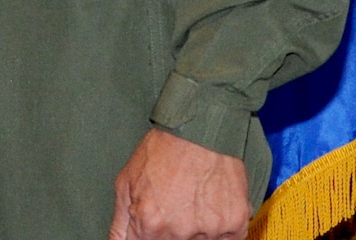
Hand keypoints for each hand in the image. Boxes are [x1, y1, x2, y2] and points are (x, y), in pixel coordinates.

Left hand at [109, 128, 249, 239]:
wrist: (200, 128)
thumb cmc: (162, 150)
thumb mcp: (126, 183)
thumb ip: (120, 225)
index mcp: (150, 225)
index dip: (148, 235)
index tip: (155, 224)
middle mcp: (179, 232)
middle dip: (171, 231)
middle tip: (175, 205)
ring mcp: (210, 230)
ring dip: (197, 230)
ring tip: (194, 201)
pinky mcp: (235, 224)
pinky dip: (221, 228)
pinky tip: (212, 206)